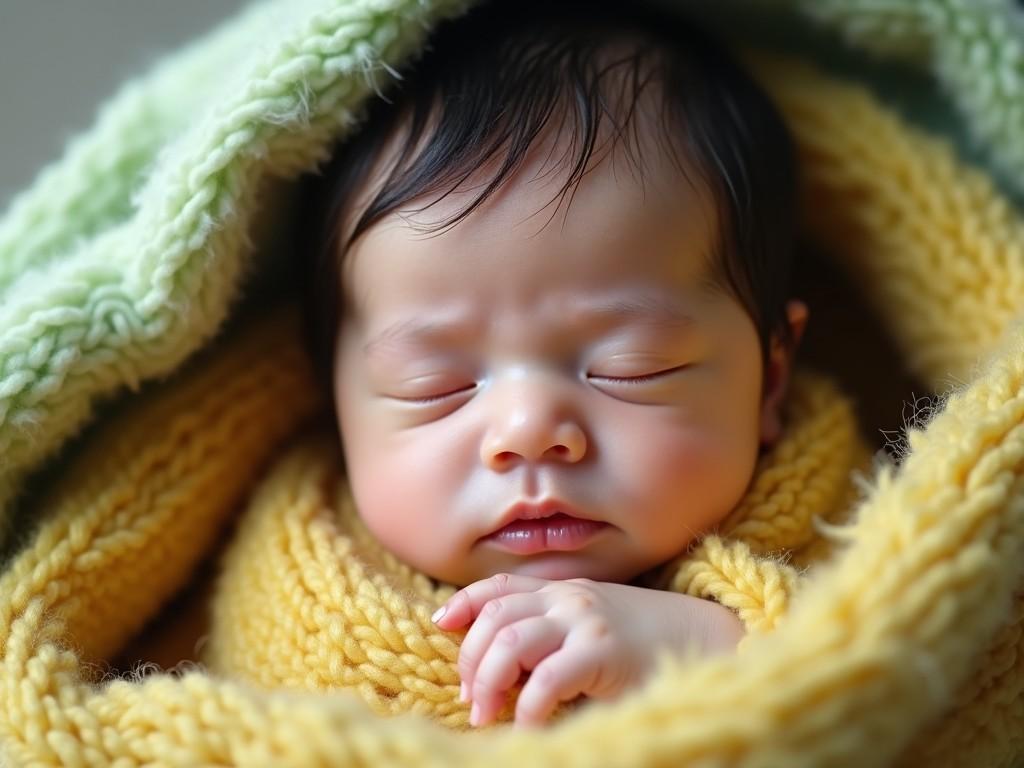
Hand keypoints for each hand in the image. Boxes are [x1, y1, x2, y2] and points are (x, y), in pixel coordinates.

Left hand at [432, 573, 743, 727]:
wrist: (699, 637)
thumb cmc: (638, 642)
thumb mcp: (587, 626)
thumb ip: (549, 631)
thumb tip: (498, 665)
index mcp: (560, 589)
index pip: (499, 586)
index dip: (465, 602)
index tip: (441, 623)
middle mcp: (567, 597)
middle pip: (495, 618)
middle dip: (470, 659)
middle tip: (469, 698)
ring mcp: (584, 620)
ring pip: (510, 643)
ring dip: (487, 682)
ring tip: (484, 715)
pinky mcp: (602, 651)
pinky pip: (548, 679)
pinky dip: (528, 707)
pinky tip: (526, 725)